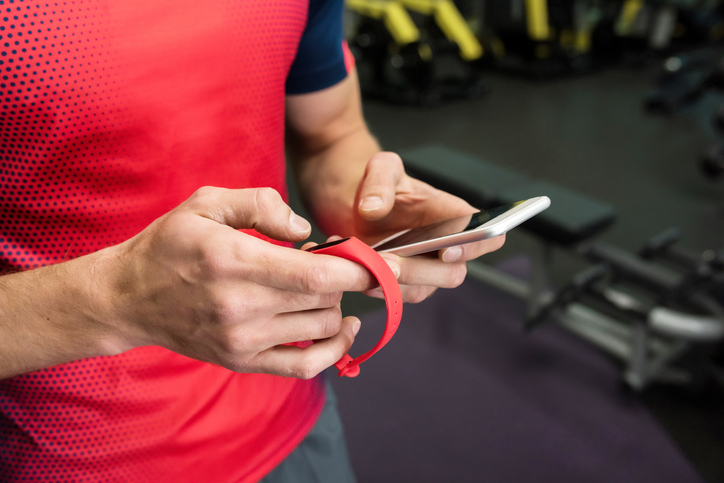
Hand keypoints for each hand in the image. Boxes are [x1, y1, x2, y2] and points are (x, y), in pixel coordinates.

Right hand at [102, 187, 377, 378]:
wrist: (127, 298)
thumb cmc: (169, 246)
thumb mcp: (206, 203)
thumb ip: (261, 204)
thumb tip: (305, 230)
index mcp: (235, 260)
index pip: (316, 274)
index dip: (359, 269)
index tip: (379, 260)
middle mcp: (242, 306)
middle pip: (325, 298)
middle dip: (344, 278)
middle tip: (334, 261)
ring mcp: (243, 340)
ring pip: (321, 327)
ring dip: (336, 305)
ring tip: (324, 287)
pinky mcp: (242, 360)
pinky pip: (303, 367)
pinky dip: (333, 351)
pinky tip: (343, 329)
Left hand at [353, 152, 504, 302]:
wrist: (358, 207)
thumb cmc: (382, 186)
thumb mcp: (381, 169)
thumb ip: (379, 182)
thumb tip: (373, 208)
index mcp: (455, 216)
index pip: (489, 236)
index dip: (476, 247)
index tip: (446, 250)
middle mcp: (448, 248)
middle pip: (453, 273)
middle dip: (421, 271)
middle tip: (390, 262)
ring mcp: (428, 270)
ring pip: (422, 289)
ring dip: (395, 282)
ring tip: (367, 266)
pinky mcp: (405, 284)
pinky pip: (397, 295)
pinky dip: (378, 287)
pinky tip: (359, 273)